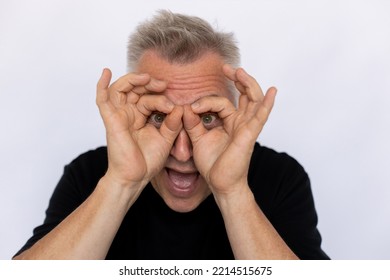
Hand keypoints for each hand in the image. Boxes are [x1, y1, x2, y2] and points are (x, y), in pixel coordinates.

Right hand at [96, 69, 182, 187]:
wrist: (136, 177)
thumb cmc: (148, 160)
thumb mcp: (166, 138)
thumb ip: (173, 123)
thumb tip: (180, 107)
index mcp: (141, 117)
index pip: (149, 98)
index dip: (161, 97)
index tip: (174, 105)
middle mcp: (129, 113)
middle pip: (135, 89)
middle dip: (149, 83)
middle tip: (163, 84)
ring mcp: (119, 115)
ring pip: (121, 89)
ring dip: (132, 80)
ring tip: (146, 79)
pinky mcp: (111, 120)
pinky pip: (102, 99)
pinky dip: (102, 85)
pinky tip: (106, 72)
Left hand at [184, 65, 276, 196]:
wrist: (220, 183)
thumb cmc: (213, 163)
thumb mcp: (197, 138)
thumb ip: (192, 123)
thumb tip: (185, 107)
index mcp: (229, 122)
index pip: (220, 102)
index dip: (205, 101)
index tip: (190, 108)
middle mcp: (240, 122)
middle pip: (245, 95)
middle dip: (238, 79)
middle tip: (226, 68)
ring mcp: (246, 127)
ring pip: (254, 100)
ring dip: (248, 84)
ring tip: (240, 72)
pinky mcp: (249, 135)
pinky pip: (261, 117)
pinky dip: (267, 104)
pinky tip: (272, 92)